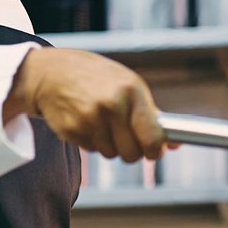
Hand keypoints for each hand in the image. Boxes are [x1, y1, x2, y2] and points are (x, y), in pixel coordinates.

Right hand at [5, 47, 166, 161]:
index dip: (156, 150)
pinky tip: (86, 121)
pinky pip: (93, 150)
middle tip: (124, 135)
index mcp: (130, 91)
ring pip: (112, 154)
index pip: (153, 137)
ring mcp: (90, 119)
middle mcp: (111, 105)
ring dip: (110, 145)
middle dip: (131, 150)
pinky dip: (92, 142)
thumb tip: (177, 143)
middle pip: (132, 153)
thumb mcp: (126, 84)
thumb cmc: (95, 77)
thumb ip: (151, 114)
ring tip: (101, 122)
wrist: (50, 73)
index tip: (155, 151)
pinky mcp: (72, 130)